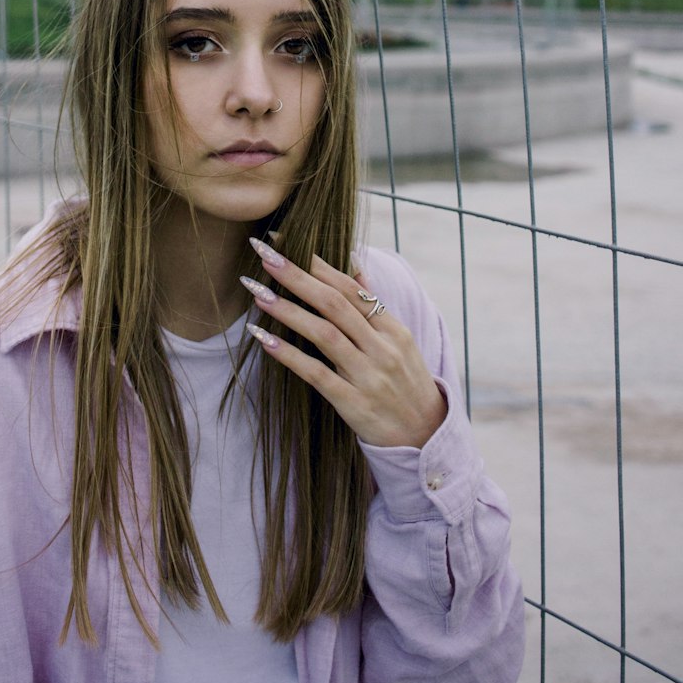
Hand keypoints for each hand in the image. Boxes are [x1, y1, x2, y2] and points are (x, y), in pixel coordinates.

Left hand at [242, 239, 446, 449]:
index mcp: (393, 329)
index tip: (288, 244)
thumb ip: (373, 303)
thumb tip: (355, 261)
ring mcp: (368, 376)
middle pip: (334, 304)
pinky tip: (265, 339)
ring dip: (288, 310)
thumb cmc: (406, 383)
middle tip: (264, 254)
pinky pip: (317, 375)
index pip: (351, 288)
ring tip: (257, 292)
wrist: (426, 438)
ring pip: (324, 335)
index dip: (319, 265)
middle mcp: (382, 348)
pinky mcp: (354, 404)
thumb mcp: (399, 340)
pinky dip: (290, 355)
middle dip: (297, 276)